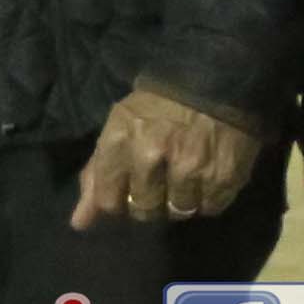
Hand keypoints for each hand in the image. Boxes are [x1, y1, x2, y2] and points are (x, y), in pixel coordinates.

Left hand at [75, 85, 265, 230]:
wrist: (214, 81)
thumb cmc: (159, 106)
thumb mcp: (119, 128)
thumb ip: (97, 176)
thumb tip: (80, 223)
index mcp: (121, 141)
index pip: (108, 200)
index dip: (117, 200)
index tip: (128, 189)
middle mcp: (152, 155)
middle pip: (143, 210)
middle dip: (150, 200)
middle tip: (161, 179)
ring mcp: (190, 168)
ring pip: (177, 211)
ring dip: (180, 200)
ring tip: (186, 175)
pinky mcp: (223, 176)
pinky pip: (210, 208)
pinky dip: (207, 198)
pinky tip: (207, 174)